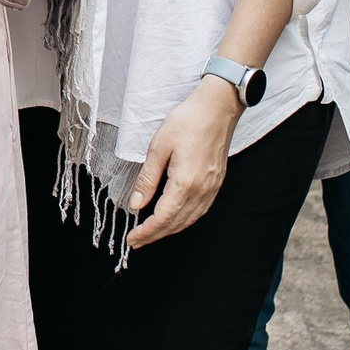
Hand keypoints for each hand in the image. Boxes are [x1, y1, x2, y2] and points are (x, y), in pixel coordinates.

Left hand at [126, 79, 243, 248]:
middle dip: (155, 235)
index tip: (132, 240)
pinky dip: (185, 220)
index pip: (163, 218)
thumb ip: (148, 179)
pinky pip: (200, 211)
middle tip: (137, 242)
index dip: (147, 232)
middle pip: (177, 224)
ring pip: (190, 220)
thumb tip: (136, 204)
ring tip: (152, 234)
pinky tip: (175, 219)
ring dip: (170, 230)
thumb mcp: (159, 147)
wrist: (217, 108)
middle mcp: (202, 191)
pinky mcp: (216, 183)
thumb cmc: (187, 121)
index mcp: (185, 183)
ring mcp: (212, 188)